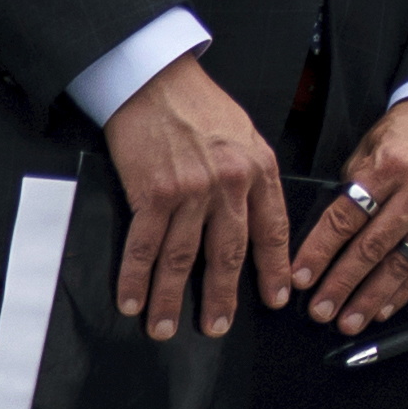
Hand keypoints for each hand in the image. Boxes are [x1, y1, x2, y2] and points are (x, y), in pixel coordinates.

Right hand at [106, 54, 292, 341]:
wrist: (157, 80)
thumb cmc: (199, 105)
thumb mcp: (245, 135)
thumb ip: (252, 176)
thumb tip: (253, 217)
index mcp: (258, 170)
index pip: (272, 230)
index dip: (273, 269)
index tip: (276, 298)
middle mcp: (229, 185)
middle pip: (228, 254)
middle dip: (221, 298)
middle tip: (216, 328)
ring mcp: (191, 191)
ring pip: (182, 258)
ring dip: (170, 299)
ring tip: (165, 328)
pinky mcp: (152, 193)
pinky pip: (144, 246)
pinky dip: (135, 278)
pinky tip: (132, 301)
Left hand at [291, 95, 407, 332]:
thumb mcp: (373, 144)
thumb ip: (354, 186)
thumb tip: (327, 235)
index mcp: (390, 164)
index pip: (346, 216)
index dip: (320, 251)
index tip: (301, 277)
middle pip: (373, 246)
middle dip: (342, 283)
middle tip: (320, 310)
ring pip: (402, 262)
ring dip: (372, 297)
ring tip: (349, 320)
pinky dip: (406, 289)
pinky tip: (386, 307)